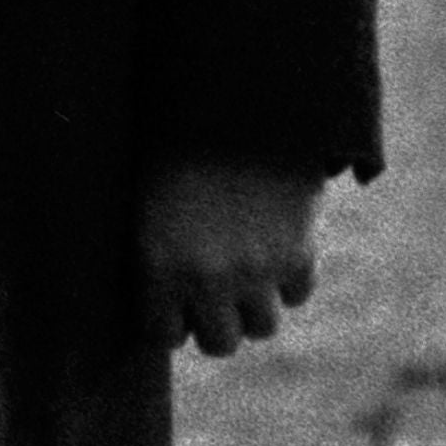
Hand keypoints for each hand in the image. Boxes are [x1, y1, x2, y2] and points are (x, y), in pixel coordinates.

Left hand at [145, 159, 325, 356]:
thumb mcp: (147, 200)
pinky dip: (289, 278)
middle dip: (216, 323)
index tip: (175, 303)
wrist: (238, 101)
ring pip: (262, 327)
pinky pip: (297, 294)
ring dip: (255, 305)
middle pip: (220, 344)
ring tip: (246, 272)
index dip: (171, 320)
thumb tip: (169, 305)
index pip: (164, 335)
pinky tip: (276, 246)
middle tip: (214, 295)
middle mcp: (205, 276)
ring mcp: (255, 269)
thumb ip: (157, 256)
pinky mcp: (298, 253)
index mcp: (155, 263)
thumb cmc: (179, 146)